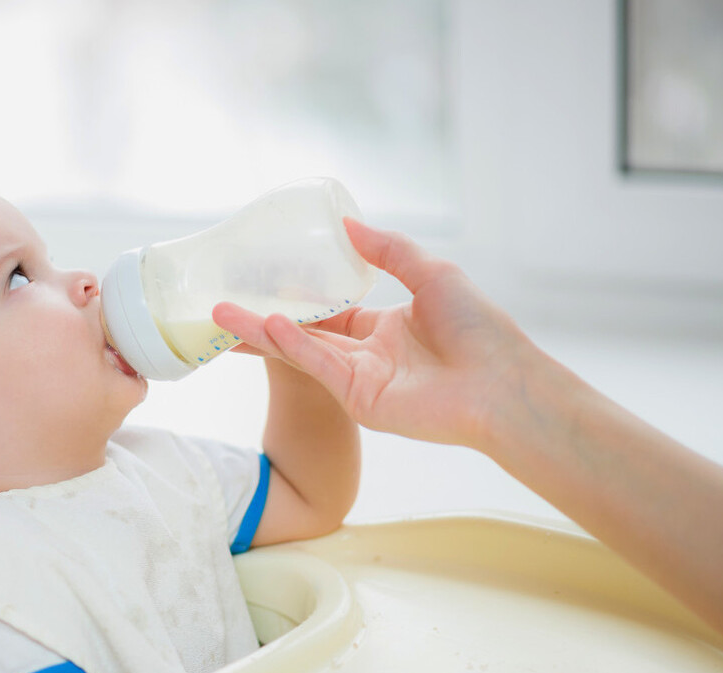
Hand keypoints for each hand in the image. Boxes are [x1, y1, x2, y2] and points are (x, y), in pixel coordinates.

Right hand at [213, 218, 537, 448]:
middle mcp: (365, 355)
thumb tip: (346, 222)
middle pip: (302, 332)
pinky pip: (318, 366)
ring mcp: (358, 380)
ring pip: (300, 350)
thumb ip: (387, 250)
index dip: (295, 294)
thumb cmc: (478, 328)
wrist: (503, 383)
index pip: (328, 310)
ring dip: (259, 332)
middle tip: (219, 301)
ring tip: (219, 314)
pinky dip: (293, 345)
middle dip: (261, 318)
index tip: (260, 277)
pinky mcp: (358, 400)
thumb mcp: (431, 272)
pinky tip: (266, 325)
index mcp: (384, 328)